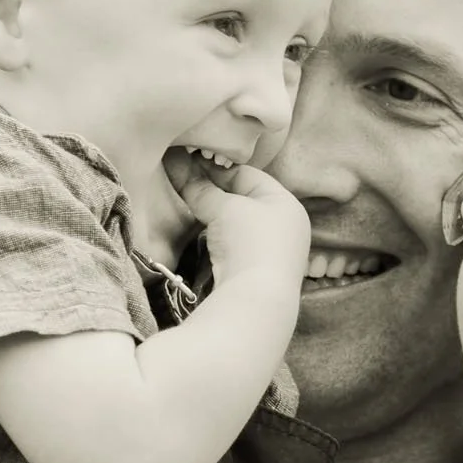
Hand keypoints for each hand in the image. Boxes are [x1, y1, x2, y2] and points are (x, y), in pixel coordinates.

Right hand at [169, 155, 308, 289]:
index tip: (188, 162)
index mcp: (286, 203)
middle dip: (213, 191)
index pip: (248, 175)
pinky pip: (233, 244)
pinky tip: (200, 232)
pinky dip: (217, 235)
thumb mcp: (225, 208)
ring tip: (186, 203)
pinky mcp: (254, 271)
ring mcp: (271, 250)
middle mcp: (284, 226)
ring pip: (235, 222)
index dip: (217, 168)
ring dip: (213, 213)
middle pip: (242, 199)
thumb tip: (177, 165)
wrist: (255, 300)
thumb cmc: (250, 243)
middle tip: (182, 180)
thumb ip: (202, 189)